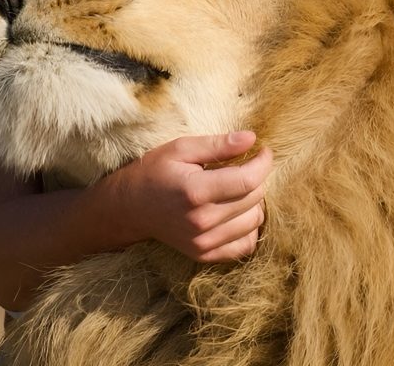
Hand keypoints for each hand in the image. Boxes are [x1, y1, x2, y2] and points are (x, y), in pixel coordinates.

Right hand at [111, 131, 272, 262]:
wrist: (129, 207)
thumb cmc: (155, 171)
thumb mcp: (181, 148)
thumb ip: (218, 144)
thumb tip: (252, 139)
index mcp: (195, 191)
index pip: (248, 180)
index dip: (263, 163)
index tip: (263, 151)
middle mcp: (201, 221)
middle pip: (254, 199)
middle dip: (258, 178)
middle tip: (246, 165)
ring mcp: (203, 242)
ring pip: (254, 222)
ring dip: (254, 202)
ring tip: (239, 188)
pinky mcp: (205, 255)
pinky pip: (245, 245)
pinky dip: (249, 227)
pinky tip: (237, 212)